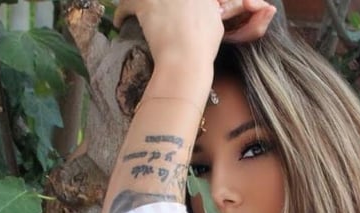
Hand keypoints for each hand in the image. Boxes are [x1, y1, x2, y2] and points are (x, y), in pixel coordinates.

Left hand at [113, 0, 275, 57]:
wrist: (188, 60)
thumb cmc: (205, 48)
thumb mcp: (216, 23)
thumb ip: (217, 10)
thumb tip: (239, 8)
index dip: (176, 2)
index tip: (173, 6)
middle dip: (157, 1)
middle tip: (153, 9)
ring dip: (136, 2)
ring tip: (131, 11)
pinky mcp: (145, 4)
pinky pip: (126, 4)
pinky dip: (121, 14)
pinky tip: (120, 22)